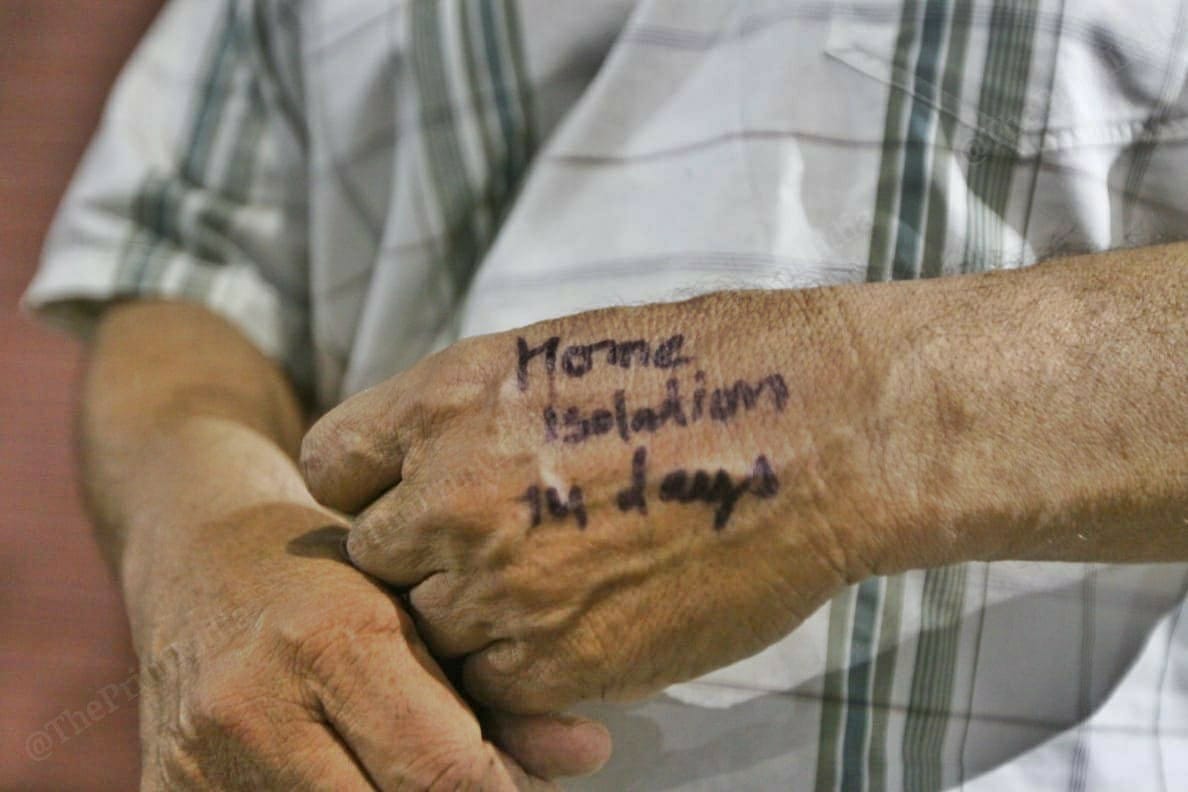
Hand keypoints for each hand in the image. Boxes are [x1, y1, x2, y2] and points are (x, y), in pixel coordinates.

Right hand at [133, 502, 611, 789]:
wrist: (198, 555)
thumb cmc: (325, 575)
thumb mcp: (415, 610)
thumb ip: (499, 691)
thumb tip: (586, 756)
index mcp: (332, 640)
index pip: (443, 774)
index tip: (522, 790)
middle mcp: (254, 704)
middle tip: (482, 785)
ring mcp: (198, 761)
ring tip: (422, 777)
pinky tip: (358, 781)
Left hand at [302, 294, 877, 712]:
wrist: (818, 435)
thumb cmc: (706, 373)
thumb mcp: (558, 355)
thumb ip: (470, 416)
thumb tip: (425, 462)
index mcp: (445, 399)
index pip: (332, 464)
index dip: (369, 486)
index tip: (408, 497)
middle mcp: (451, 494)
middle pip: (371, 558)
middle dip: (420, 559)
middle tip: (493, 550)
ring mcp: (500, 585)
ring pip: (427, 630)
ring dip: (472, 619)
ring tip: (554, 586)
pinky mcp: (558, 662)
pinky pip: (492, 685)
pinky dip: (523, 669)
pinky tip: (584, 625)